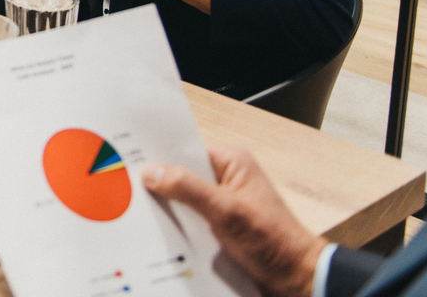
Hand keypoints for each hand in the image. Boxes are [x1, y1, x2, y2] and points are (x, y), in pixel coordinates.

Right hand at [142, 145, 325, 296]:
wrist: (296, 276)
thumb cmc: (274, 241)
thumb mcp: (226, 211)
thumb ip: (188, 189)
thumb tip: (152, 171)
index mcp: (232, 161)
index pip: (185, 151)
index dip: (160, 157)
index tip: (131, 162)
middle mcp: (226, 177)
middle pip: (181, 174)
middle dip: (160, 184)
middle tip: (130, 190)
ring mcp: (222, 201)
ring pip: (183, 198)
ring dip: (169, 208)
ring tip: (143, 212)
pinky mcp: (220, 222)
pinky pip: (190, 216)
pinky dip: (178, 223)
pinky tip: (163, 230)